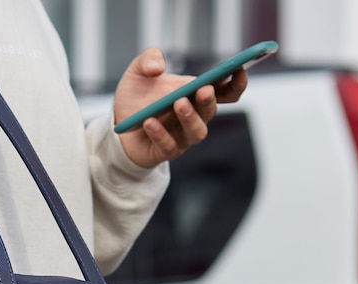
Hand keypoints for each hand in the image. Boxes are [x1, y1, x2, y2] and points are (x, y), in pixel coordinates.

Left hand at [114, 47, 247, 167]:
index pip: (226, 91)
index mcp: (196, 95)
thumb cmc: (136, 97)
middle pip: (210, 110)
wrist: (117, 124)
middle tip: (203, 89)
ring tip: (179, 104)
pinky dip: (160, 134)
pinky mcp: (165, 151)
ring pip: (197, 132)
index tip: (240, 68)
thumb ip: (148, 59)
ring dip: (190, 118)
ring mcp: (182, 136)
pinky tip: (150, 122)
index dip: (237, 82)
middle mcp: (194, 116)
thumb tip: (157, 66)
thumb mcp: (138, 71)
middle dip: (209, 99)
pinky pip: (168, 146)